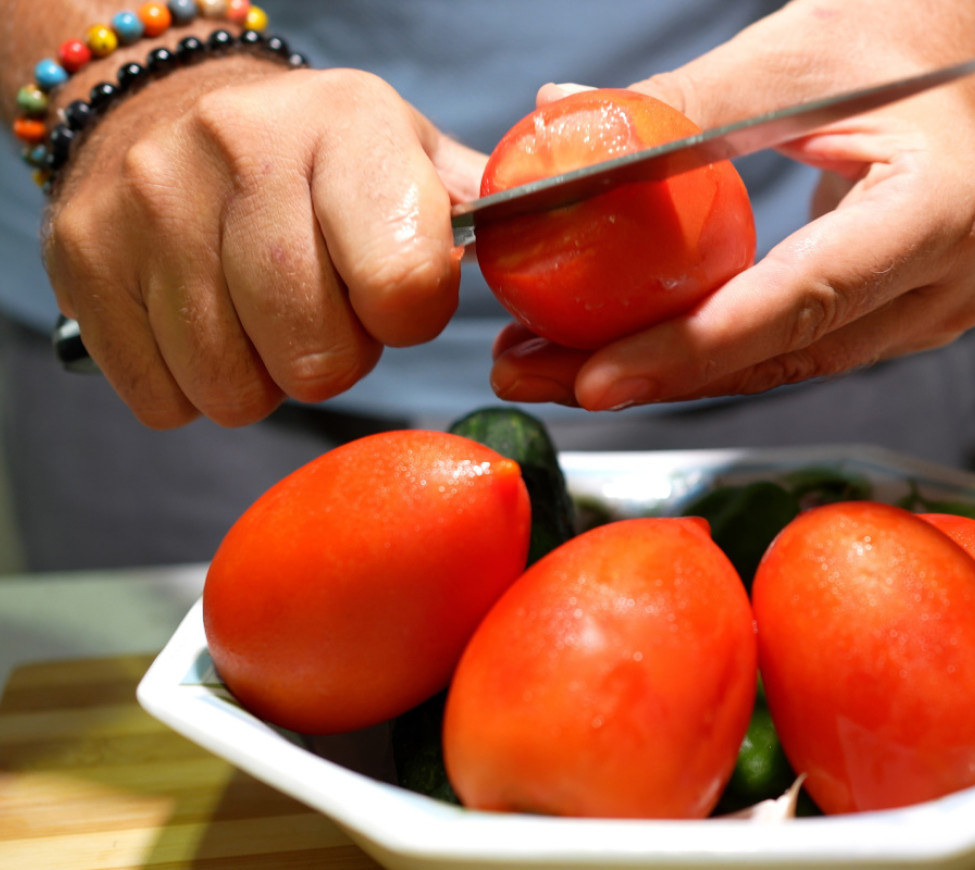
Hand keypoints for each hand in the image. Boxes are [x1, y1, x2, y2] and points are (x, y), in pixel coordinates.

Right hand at [43, 57, 485, 427]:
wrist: (161, 107)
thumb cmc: (308, 153)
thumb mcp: (399, 150)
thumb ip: (469, 203)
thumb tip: (542, 236)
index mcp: (346, 126)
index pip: (405, 286)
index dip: (409, 317)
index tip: (394, 297)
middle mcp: (239, 152)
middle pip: (316, 358)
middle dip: (334, 356)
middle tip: (321, 309)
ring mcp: (149, 205)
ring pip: (234, 390)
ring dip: (262, 374)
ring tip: (260, 311)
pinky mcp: (84, 259)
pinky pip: (164, 398)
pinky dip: (192, 384)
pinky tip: (203, 320)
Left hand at [490, 0, 974, 410]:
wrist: (972, 48)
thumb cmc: (899, 33)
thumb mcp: (788, 58)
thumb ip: (681, 102)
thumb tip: (561, 118)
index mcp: (941, 208)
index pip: (801, 298)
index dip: (692, 346)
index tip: (595, 375)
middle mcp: (949, 281)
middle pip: (781, 353)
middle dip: (653, 373)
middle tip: (542, 376)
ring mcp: (932, 310)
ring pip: (782, 364)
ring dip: (671, 371)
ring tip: (562, 368)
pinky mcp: (902, 317)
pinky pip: (794, 347)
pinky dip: (712, 349)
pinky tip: (634, 346)